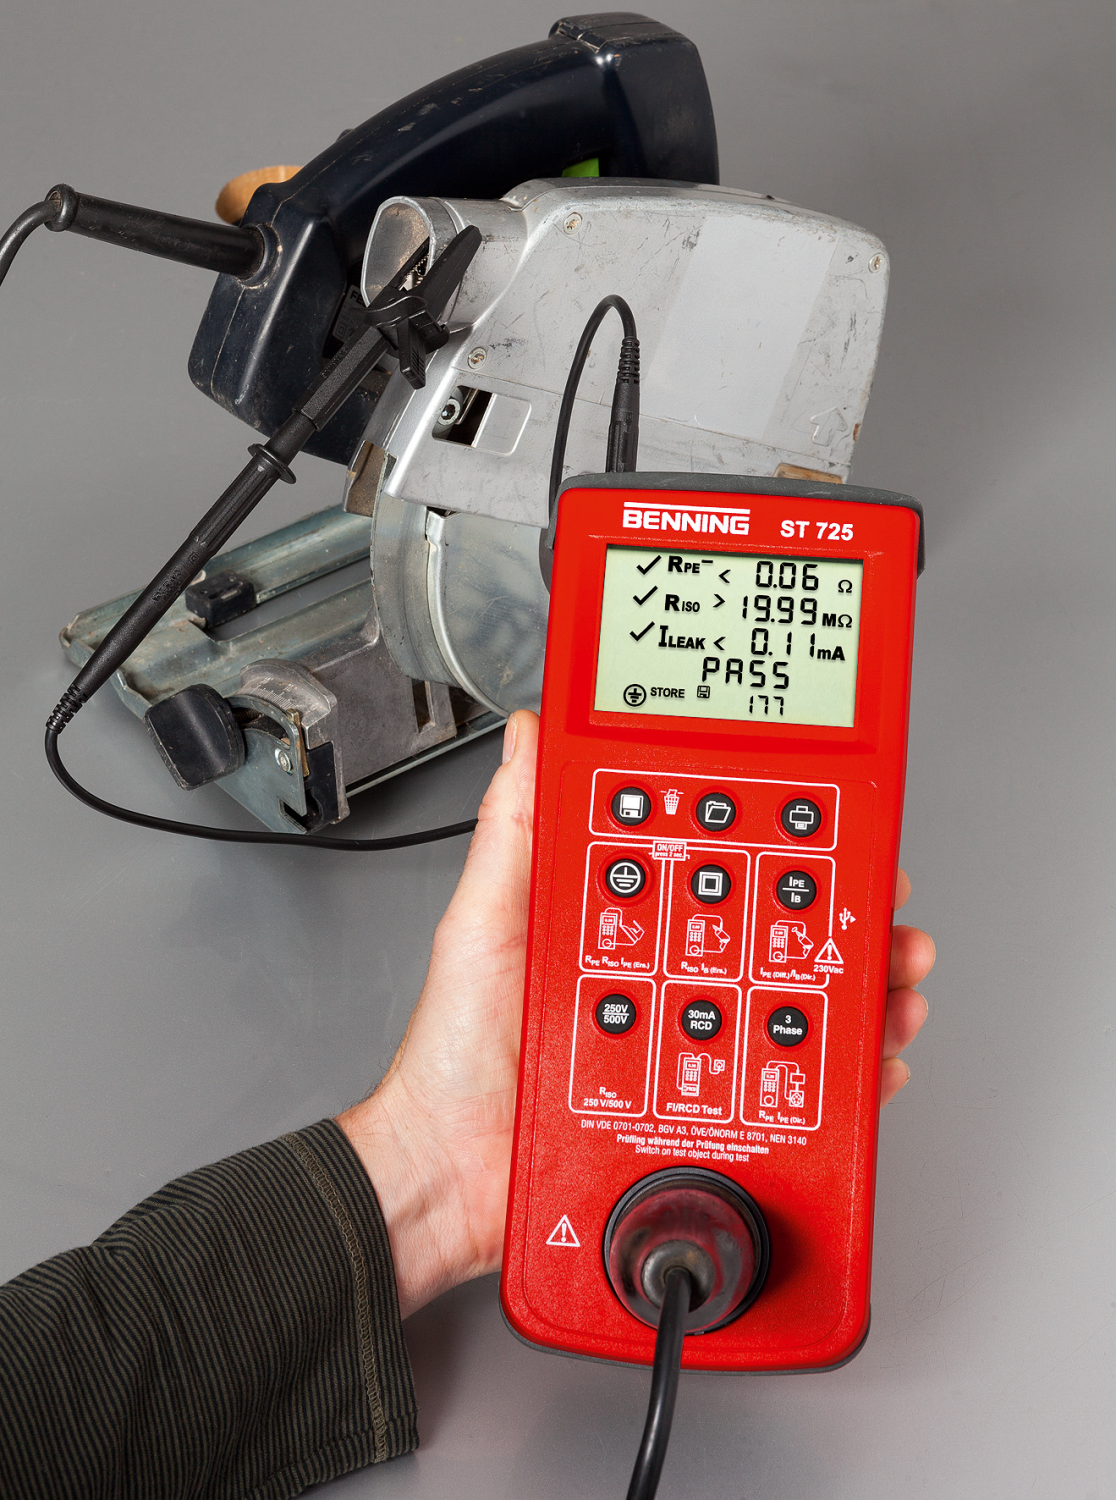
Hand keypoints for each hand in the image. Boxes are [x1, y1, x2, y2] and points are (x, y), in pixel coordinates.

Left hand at [338, 710, 934, 1317]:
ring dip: (860, 990)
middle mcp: (667, 980)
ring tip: (890, 981)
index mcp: (624, 925)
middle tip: (884, 910)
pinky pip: (790, 1096)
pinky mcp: (703, 1115)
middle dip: (847, 920)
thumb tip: (533, 732)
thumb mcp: (482, 921)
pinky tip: (866, 1058)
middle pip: (778, 937)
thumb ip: (514, 828)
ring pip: (799, 1009)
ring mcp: (688, 1047)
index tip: (830, 826)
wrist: (446, 1175)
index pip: (719, 868)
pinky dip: (842, 1079)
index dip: (781, 845)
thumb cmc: (458, 1053)